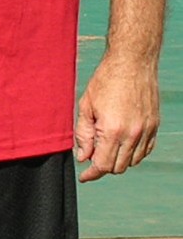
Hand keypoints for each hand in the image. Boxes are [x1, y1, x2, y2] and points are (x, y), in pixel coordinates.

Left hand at [74, 53, 159, 181]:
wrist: (132, 62)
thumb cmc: (106, 80)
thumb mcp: (86, 106)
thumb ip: (84, 135)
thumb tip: (83, 157)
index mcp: (112, 130)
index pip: (103, 165)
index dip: (91, 174)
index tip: (84, 176)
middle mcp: (132, 134)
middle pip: (118, 167)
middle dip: (103, 166)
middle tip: (92, 155)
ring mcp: (146, 130)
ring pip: (132, 161)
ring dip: (118, 160)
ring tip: (106, 147)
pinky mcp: (154, 126)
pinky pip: (145, 150)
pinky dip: (133, 153)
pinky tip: (122, 144)